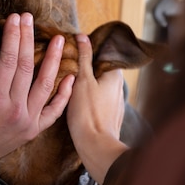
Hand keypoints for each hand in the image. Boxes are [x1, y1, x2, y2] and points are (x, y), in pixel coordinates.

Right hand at [0, 13, 73, 172]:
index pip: (7, 61)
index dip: (12, 37)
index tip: (14, 20)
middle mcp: (15, 109)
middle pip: (26, 66)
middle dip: (28, 39)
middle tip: (30, 19)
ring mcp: (28, 119)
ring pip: (45, 85)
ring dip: (53, 60)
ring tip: (60, 40)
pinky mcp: (35, 129)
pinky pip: (54, 111)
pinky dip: (64, 95)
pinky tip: (71, 78)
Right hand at [66, 34, 128, 183]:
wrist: (95, 146)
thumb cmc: (88, 113)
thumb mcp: (82, 80)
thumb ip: (83, 58)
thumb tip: (82, 37)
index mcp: (115, 75)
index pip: (103, 53)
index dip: (87, 50)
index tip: (72, 50)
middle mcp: (119, 87)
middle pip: (99, 70)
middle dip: (84, 67)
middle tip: (66, 66)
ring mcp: (115, 102)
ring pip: (97, 86)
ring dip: (84, 83)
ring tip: (66, 83)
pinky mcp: (109, 115)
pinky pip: (97, 100)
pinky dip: (87, 97)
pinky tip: (74, 101)